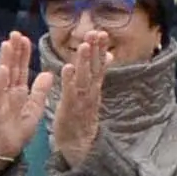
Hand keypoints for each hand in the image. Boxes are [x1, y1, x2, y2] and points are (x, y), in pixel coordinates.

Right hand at [0, 30, 38, 175]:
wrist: (5, 151)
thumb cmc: (17, 130)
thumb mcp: (34, 109)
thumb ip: (40, 91)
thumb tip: (49, 73)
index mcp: (18, 91)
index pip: (21, 69)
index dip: (23, 54)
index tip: (25, 38)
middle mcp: (7, 92)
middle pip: (11, 68)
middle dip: (13, 51)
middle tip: (15, 33)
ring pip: (2, 77)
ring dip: (5, 60)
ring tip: (7, 44)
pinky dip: (0, 81)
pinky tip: (2, 68)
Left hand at [47, 21, 108, 170]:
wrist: (78, 143)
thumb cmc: (82, 115)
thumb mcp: (94, 92)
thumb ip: (99, 73)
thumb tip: (109, 54)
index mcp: (94, 86)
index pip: (100, 64)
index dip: (100, 48)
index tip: (101, 32)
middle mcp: (91, 91)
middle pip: (95, 67)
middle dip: (95, 50)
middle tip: (96, 32)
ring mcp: (82, 99)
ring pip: (84, 77)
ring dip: (85, 62)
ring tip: (84, 46)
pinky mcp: (70, 107)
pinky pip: (70, 92)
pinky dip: (69, 80)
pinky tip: (67, 68)